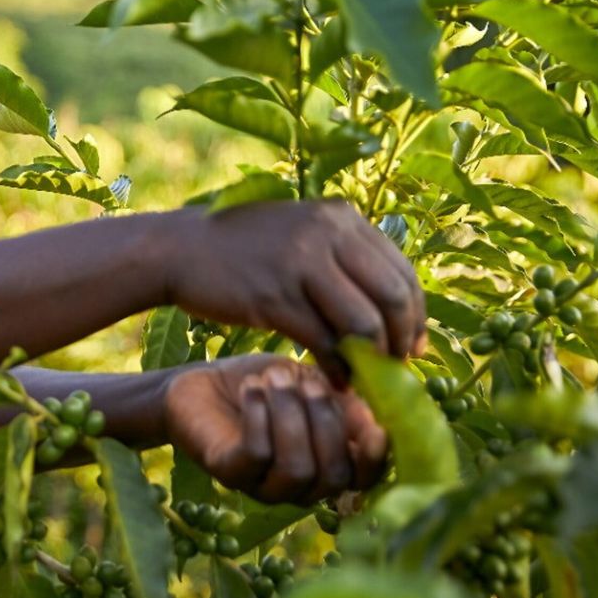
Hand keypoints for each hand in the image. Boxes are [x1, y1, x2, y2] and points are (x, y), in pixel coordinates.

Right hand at [161, 199, 425, 383]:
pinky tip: (334, 380)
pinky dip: (337, 369)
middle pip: (394, 296)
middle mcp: (327, 232)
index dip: (416, 316)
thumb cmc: (245, 249)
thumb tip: (396, 307)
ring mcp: (300, 263)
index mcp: (341, 216)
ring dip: (372, 359)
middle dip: (401, 340)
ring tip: (364, 377)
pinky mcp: (275, 296)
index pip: (403, 271)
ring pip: (364, 322)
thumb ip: (345, 258)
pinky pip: (324, 341)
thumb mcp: (302, 234)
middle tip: (395, 367)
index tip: (413, 346)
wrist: (181, 250)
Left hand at [162, 355, 387, 503]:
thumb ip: (344, 399)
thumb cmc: (266, 382)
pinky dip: (259, 416)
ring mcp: (264, 486)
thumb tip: (377, 418)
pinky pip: (256, 456)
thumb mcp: (311, 382)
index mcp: (328, 464)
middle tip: (305, 380)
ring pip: (297, 469)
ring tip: (273, 378)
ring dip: (290, 416)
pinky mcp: (229, 474)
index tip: (378, 427)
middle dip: (326, 423)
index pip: (364, 479)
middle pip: (333, 476)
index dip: (374, 459)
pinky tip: (252, 389)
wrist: (203, 380)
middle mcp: (300, 486)